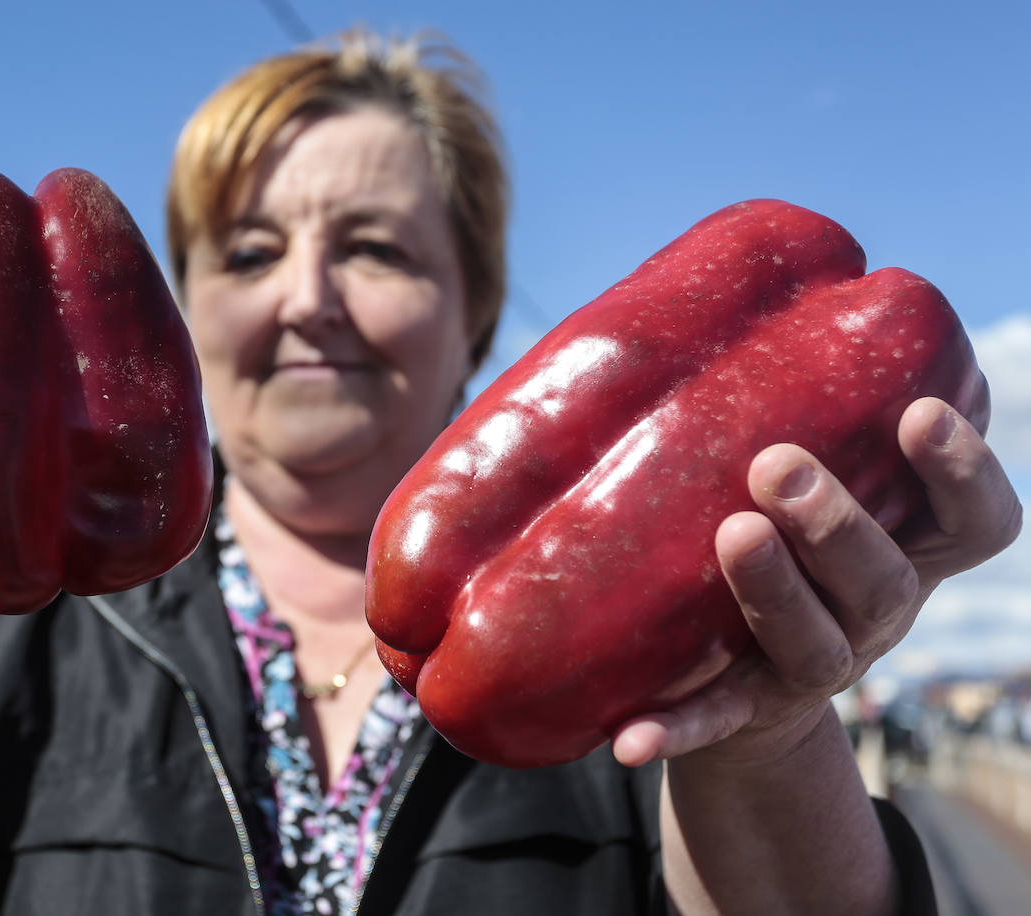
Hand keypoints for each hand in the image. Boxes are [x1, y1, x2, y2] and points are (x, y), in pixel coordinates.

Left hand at [612, 395, 1022, 765]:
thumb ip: (805, 409)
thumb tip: (745, 288)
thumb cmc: (784, 543)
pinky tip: (628, 737)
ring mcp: (811, 669)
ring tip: (733, 538)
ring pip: (814, 645)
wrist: (748, 683)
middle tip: (778, 464)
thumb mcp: (819, 481)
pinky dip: (675, 730)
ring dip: (775, 593)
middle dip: (839, 522)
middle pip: (884, 579)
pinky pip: (711, 729)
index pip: (975, 522)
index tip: (921, 411)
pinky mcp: (741, 715)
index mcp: (904, 551)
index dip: (963, 471)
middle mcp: (873, 614)